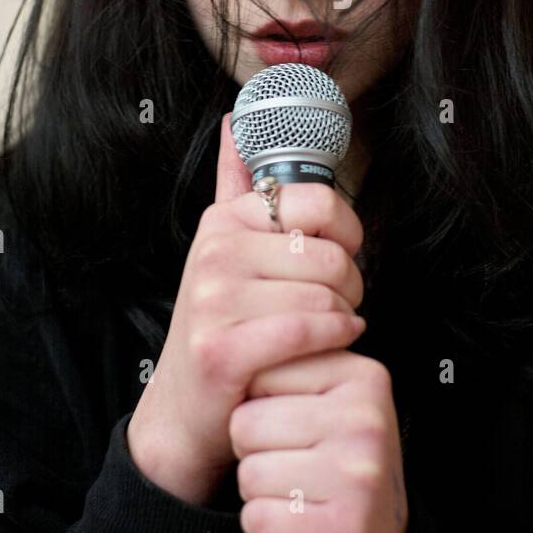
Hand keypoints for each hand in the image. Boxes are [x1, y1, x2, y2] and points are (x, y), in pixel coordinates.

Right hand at [127, 114, 365, 503]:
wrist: (183, 412)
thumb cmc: (221, 328)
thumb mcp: (225, 250)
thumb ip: (234, 184)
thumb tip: (236, 120)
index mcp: (224, 221)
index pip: (319, 202)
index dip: (347, 233)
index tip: (338, 256)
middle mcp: (214, 252)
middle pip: (331, 255)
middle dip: (348, 286)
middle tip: (336, 305)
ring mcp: (213, 299)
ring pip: (325, 296)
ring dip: (343, 320)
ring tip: (327, 330)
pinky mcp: (222, 348)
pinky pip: (309, 329)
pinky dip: (335, 340)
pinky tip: (332, 344)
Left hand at [229, 347, 408, 532]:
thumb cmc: (340, 459)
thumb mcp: (331, 400)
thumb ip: (293, 367)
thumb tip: (238, 349)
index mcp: (363, 375)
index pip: (261, 373)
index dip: (259, 404)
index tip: (291, 422)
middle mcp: (366, 420)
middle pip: (246, 424)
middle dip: (254, 449)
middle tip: (293, 462)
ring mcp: (357, 476)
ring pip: (248, 473)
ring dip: (258, 490)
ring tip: (296, 489)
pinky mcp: (342, 530)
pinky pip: (257, 517)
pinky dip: (264, 524)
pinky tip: (295, 520)